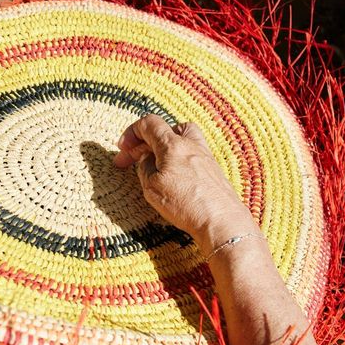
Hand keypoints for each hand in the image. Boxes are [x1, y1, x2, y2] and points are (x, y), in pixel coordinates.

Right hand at [113, 115, 258, 255]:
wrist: (221, 221)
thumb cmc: (186, 204)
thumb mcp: (152, 187)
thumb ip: (145, 168)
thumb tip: (147, 159)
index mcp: (172, 144)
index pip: (149, 124)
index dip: (132, 133)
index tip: (123, 148)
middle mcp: (191, 145)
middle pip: (166, 129)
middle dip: (146, 142)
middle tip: (133, 159)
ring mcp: (205, 157)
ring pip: (183, 139)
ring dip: (166, 147)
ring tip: (156, 163)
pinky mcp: (213, 171)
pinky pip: (192, 155)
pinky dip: (179, 159)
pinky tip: (175, 177)